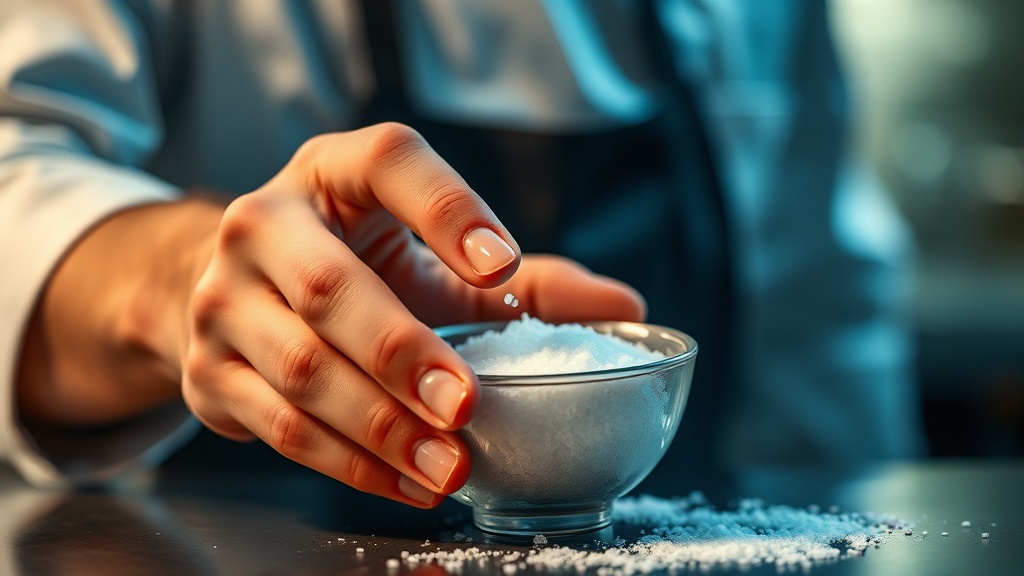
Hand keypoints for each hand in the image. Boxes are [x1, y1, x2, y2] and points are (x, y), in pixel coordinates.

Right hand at [18, 122, 643, 503]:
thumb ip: (524, 280)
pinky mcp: (207, 374)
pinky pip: (279, 427)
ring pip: (301, 368)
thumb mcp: (427, 254)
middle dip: (401, 351)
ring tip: (448, 462)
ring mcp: (223, 302)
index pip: (388, 163)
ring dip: (379, 425)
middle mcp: (263, 224)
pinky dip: (349, 462)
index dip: (447, 208)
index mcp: (331, 174)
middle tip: (465, 403)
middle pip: (329, 284)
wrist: (236, 292)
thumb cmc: (350, 262)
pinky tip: (407, 481)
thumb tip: (623, 307)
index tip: (505, 264)